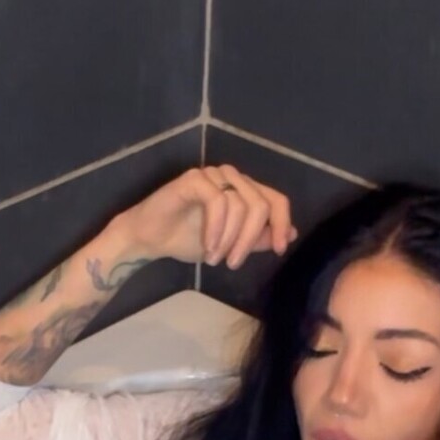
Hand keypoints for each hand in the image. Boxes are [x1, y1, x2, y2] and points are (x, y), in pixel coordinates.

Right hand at [121, 165, 296, 269]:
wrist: (148, 238)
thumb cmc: (186, 238)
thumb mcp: (230, 244)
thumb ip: (257, 238)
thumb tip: (290, 234)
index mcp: (244, 190)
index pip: (276, 200)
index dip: (281, 224)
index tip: (278, 249)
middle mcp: (232, 178)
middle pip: (260, 205)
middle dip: (249, 239)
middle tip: (234, 263)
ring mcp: (213, 176)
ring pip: (241, 205)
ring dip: (229, 238)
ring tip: (214, 258)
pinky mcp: (194, 179)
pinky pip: (217, 201)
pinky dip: (215, 228)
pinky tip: (207, 245)